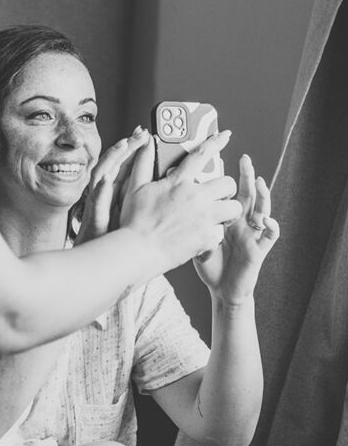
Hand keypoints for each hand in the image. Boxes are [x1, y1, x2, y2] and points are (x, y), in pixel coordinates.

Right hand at [75, 126, 149, 245]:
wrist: (94, 272)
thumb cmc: (112, 247)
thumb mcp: (127, 222)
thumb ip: (140, 203)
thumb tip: (160, 188)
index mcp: (115, 197)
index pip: (125, 167)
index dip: (133, 148)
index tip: (144, 133)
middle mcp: (105, 198)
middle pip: (115, 167)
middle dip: (126, 148)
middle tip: (138, 133)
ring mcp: (98, 208)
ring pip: (103, 178)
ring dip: (112, 160)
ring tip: (122, 146)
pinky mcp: (94, 222)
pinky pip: (96, 205)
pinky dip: (98, 193)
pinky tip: (104, 181)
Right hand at [120, 131, 242, 274]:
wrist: (138, 251)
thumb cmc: (134, 221)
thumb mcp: (134, 187)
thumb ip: (142, 161)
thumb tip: (145, 141)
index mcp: (179, 182)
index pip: (202, 154)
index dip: (216, 141)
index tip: (226, 135)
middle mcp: (196, 197)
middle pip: (228, 183)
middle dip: (225, 187)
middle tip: (216, 194)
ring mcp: (204, 218)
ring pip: (234, 207)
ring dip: (228, 210)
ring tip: (217, 214)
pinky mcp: (207, 237)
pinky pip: (221, 232)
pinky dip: (214, 234)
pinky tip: (202, 236)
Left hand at [193, 154, 279, 303]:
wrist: (221, 289)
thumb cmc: (210, 263)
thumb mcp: (197, 237)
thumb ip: (191, 218)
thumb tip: (173, 195)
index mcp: (227, 216)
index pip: (229, 190)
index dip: (228, 174)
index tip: (223, 155)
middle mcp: (242, 222)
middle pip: (247, 194)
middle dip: (247, 176)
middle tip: (244, 159)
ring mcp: (252, 234)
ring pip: (262, 209)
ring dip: (262, 195)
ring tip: (259, 181)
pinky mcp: (259, 250)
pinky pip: (270, 236)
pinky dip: (272, 226)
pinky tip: (268, 219)